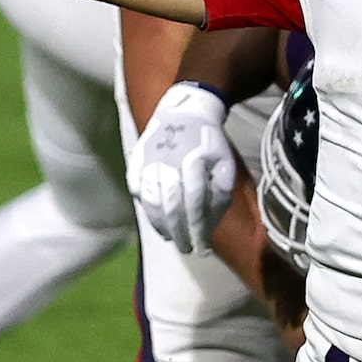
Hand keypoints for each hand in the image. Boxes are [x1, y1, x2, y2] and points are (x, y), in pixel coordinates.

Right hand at [129, 83, 237, 252]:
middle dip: (179, 233)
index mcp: (194, 161)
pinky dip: (144, 206)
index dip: (198, 230)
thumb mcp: (225, 165)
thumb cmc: (210, 144)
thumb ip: (221, 195)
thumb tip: (209, 225)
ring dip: (160, 224)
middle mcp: (168, 160)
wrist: (186, 112)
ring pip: (150, 200)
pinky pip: (136, 188)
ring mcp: (148, 159)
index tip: (203, 250)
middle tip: (187, 249)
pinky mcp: (136, 159)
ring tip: (171, 238)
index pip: (195, 204)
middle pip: (170, 206)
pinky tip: (156, 219)